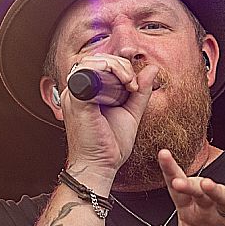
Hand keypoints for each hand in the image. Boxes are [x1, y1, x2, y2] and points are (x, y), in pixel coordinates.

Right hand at [60, 55, 159, 185]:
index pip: (101, 64)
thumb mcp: (131, 112)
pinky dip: (110, 71)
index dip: (120, 66)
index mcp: (85, 92)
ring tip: (130, 85)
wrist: (101, 166)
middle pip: (97, 59)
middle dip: (121, 65)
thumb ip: (140, 91)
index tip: (135, 85)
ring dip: (116, 66)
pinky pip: (89, 73)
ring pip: (92, 61)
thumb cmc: (111, 145)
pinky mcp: (75, 101)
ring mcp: (73, 95)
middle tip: (134, 85)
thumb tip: (151, 68)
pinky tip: (124, 86)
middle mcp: (75, 91)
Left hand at [120, 149, 224, 225]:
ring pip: (223, 197)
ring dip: (217, 191)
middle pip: (199, 191)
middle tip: (177, 180)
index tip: (161, 154)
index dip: (170, 172)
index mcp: (191, 212)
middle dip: (190, 185)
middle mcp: (209, 208)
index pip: (178, 189)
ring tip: (208, 187)